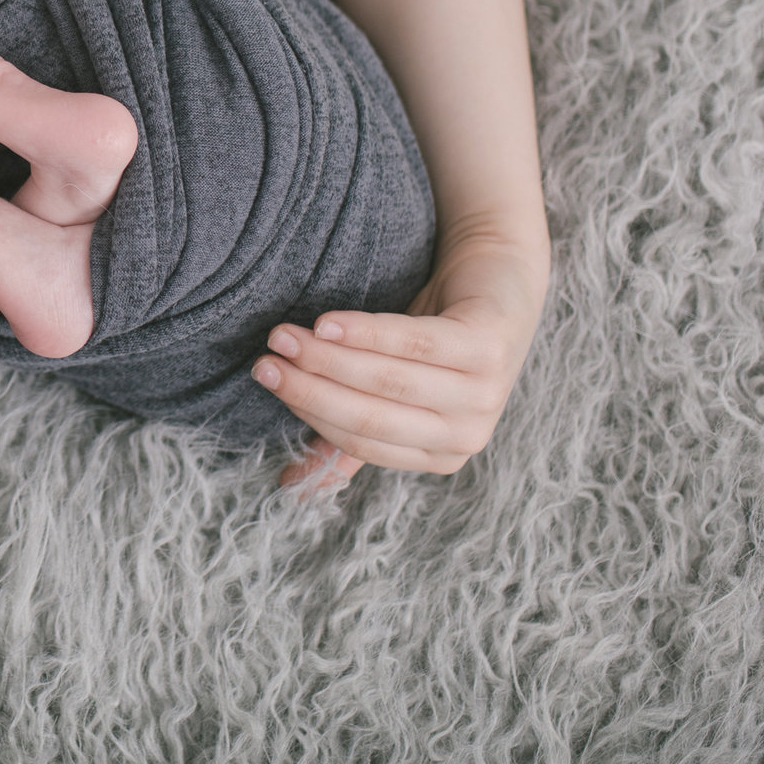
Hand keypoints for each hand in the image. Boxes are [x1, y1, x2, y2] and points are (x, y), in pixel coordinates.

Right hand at [255, 273, 534, 491]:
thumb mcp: (396, 390)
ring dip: (327, 359)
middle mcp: (467, 433)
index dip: (310, 412)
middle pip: (372, 416)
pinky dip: (367, 334)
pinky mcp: (490, 348)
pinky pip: (417, 343)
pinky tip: (328, 323)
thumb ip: (351, 431)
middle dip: (310, 389)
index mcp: (440, 453)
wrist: (499, 278)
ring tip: (284, 336)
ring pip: (389, 381)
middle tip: (264, 361)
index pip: (360, 440)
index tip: (268, 379)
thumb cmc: (439, 334)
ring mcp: (485, 393)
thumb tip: (292, 485)